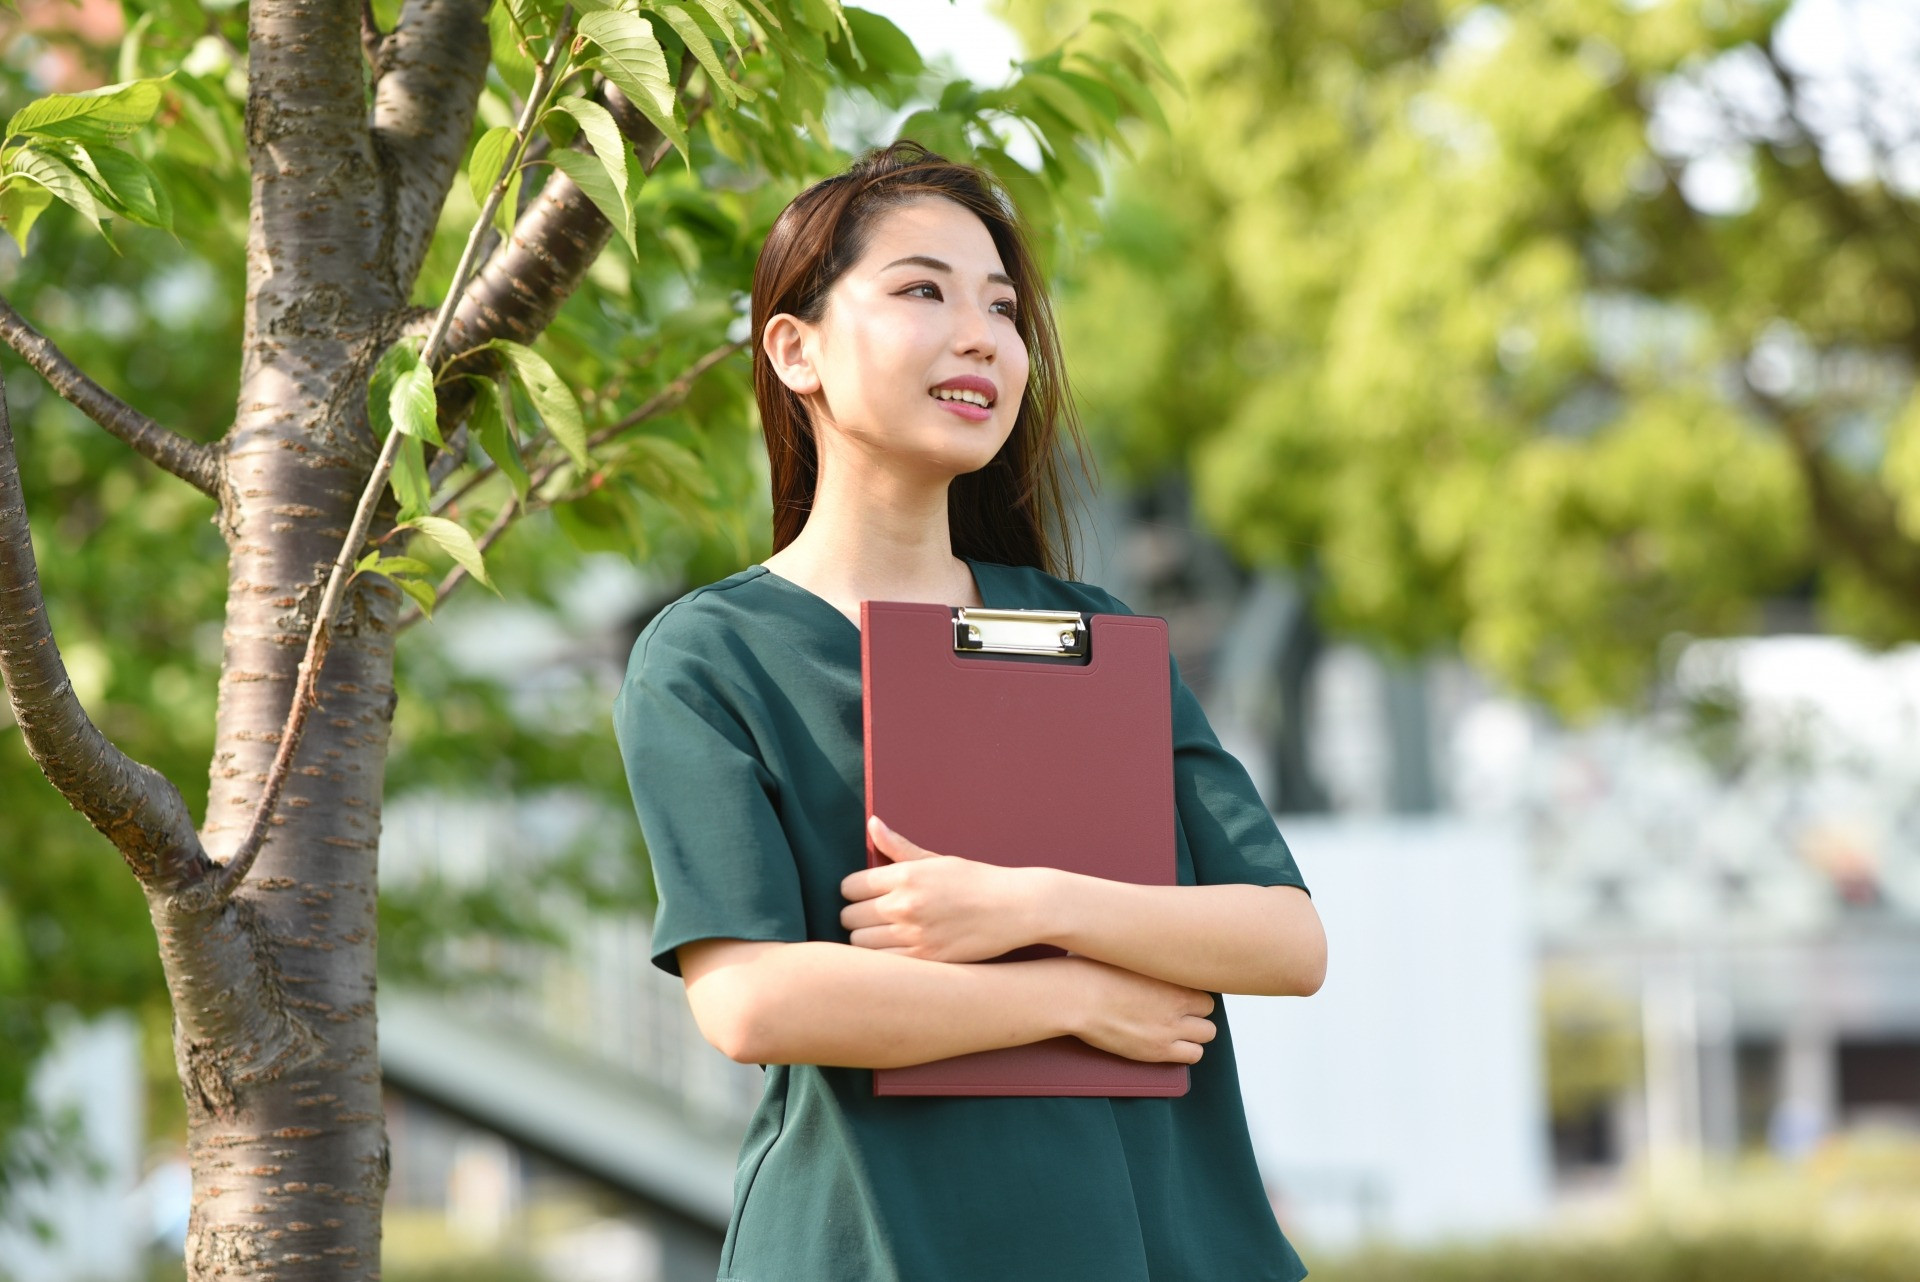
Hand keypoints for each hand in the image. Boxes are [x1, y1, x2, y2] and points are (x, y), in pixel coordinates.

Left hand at [839, 815, 1043, 962]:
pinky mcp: (925, 959)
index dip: (854, 891)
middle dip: (856, 915)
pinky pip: (881, 964)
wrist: (1015, 908)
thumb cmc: (975, 881)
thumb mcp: (936, 859)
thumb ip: (898, 846)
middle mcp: (904, 905)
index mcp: (905, 875)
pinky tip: (895, 951)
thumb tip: (872, 823)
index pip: (848, 887)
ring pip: (859, 943)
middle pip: (848, 916)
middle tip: (873, 915)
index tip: (865, 894)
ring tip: (883, 934)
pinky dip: (882, 959)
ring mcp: (913, 935)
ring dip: (866, 938)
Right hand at [1063, 957, 1217, 1063]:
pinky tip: (1168, 1042)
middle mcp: (1177, 1002)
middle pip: (1208, 1009)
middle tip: (1177, 1009)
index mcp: (1171, 975)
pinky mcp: (1157, 1050)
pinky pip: (1193, 1055)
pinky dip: (1186, 1050)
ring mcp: (1169, 1028)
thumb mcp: (1124, 953)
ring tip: (1174, 1027)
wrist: (1075, 998)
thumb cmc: (1091, 971)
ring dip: (1194, 1031)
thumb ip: (1146, 954)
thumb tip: (1145, 945)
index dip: (1190, 987)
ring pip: (1207, 1034)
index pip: (1203, 982)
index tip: (1177, 989)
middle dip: (1195, 1009)